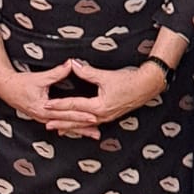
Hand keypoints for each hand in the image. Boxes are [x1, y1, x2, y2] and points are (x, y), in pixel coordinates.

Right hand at [0, 58, 95, 134]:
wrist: (6, 88)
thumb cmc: (21, 83)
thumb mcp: (40, 78)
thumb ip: (57, 72)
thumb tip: (71, 64)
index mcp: (44, 108)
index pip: (66, 113)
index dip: (80, 115)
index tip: (93, 117)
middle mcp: (44, 117)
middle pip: (67, 124)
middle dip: (83, 128)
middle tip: (97, 132)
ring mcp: (43, 118)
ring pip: (64, 126)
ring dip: (78, 130)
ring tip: (92, 134)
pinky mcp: (43, 117)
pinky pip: (59, 124)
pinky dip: (69, 127)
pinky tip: (78, 130)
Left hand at [39, 58, 166, 136]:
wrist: (147, 86)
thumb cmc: (129, 81)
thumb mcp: (106, 76)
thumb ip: (88, 71)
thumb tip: (73, 64)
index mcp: (99, 106)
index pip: (74, 105)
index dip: (59, 105)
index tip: (47, 105)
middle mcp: (101, 115)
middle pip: (76, 120)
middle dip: (61, 122)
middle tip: (46, 124)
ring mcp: (106, 117)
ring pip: (83, 125)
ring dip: (70, 126)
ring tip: (58, 129)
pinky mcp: (109, 116)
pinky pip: (91, 124)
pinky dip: (81, 126)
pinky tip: (78, 127)